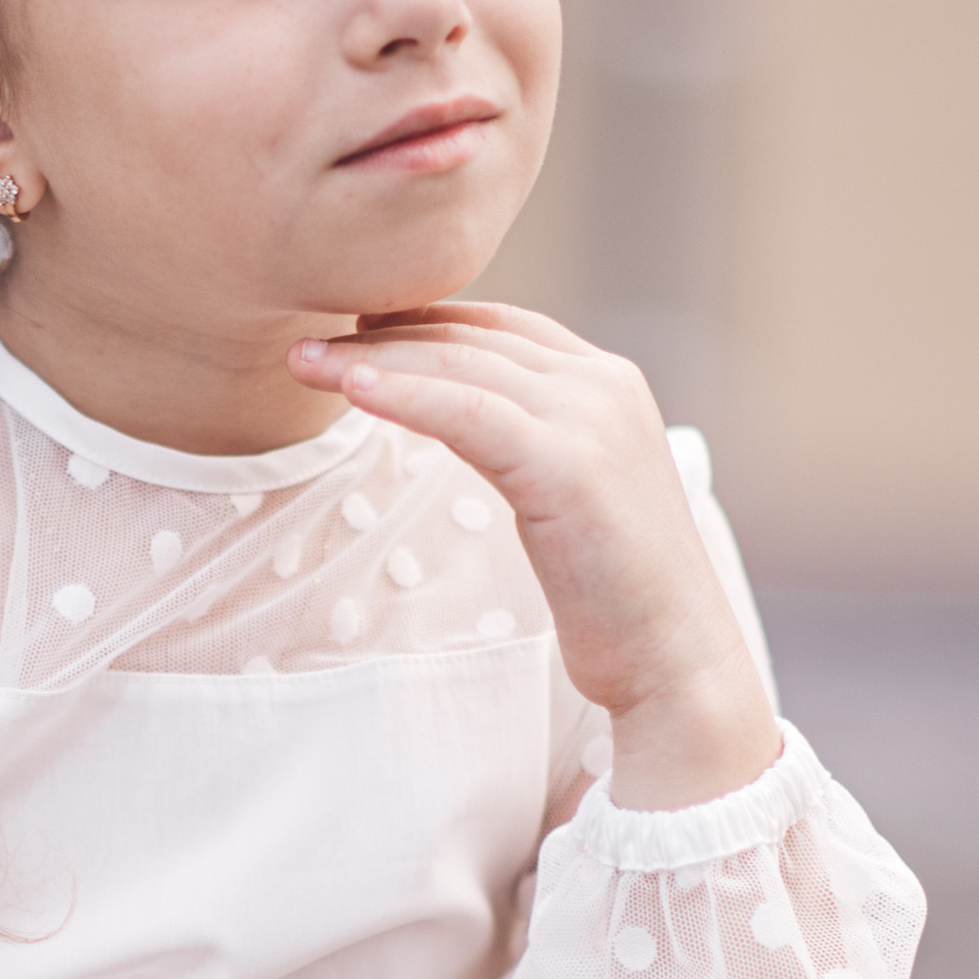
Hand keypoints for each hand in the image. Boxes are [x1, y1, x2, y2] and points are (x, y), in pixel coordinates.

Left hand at [286, 302, 779, 807]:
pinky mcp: (568, 465)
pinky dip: (403, 395)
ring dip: (372, 358)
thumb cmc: (616, 594)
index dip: (423, 320)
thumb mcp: (573, 491)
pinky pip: (467, 413)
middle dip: (384, 332)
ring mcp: (591, 419)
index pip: (500, 328)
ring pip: (461, 367)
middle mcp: (604, 385)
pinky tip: (352, 389)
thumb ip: (533, 440)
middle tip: (307, 341)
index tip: (355, 328)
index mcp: (609, 382)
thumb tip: (464, 421)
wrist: (676, 658)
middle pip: (472, 339)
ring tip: (303, 361)